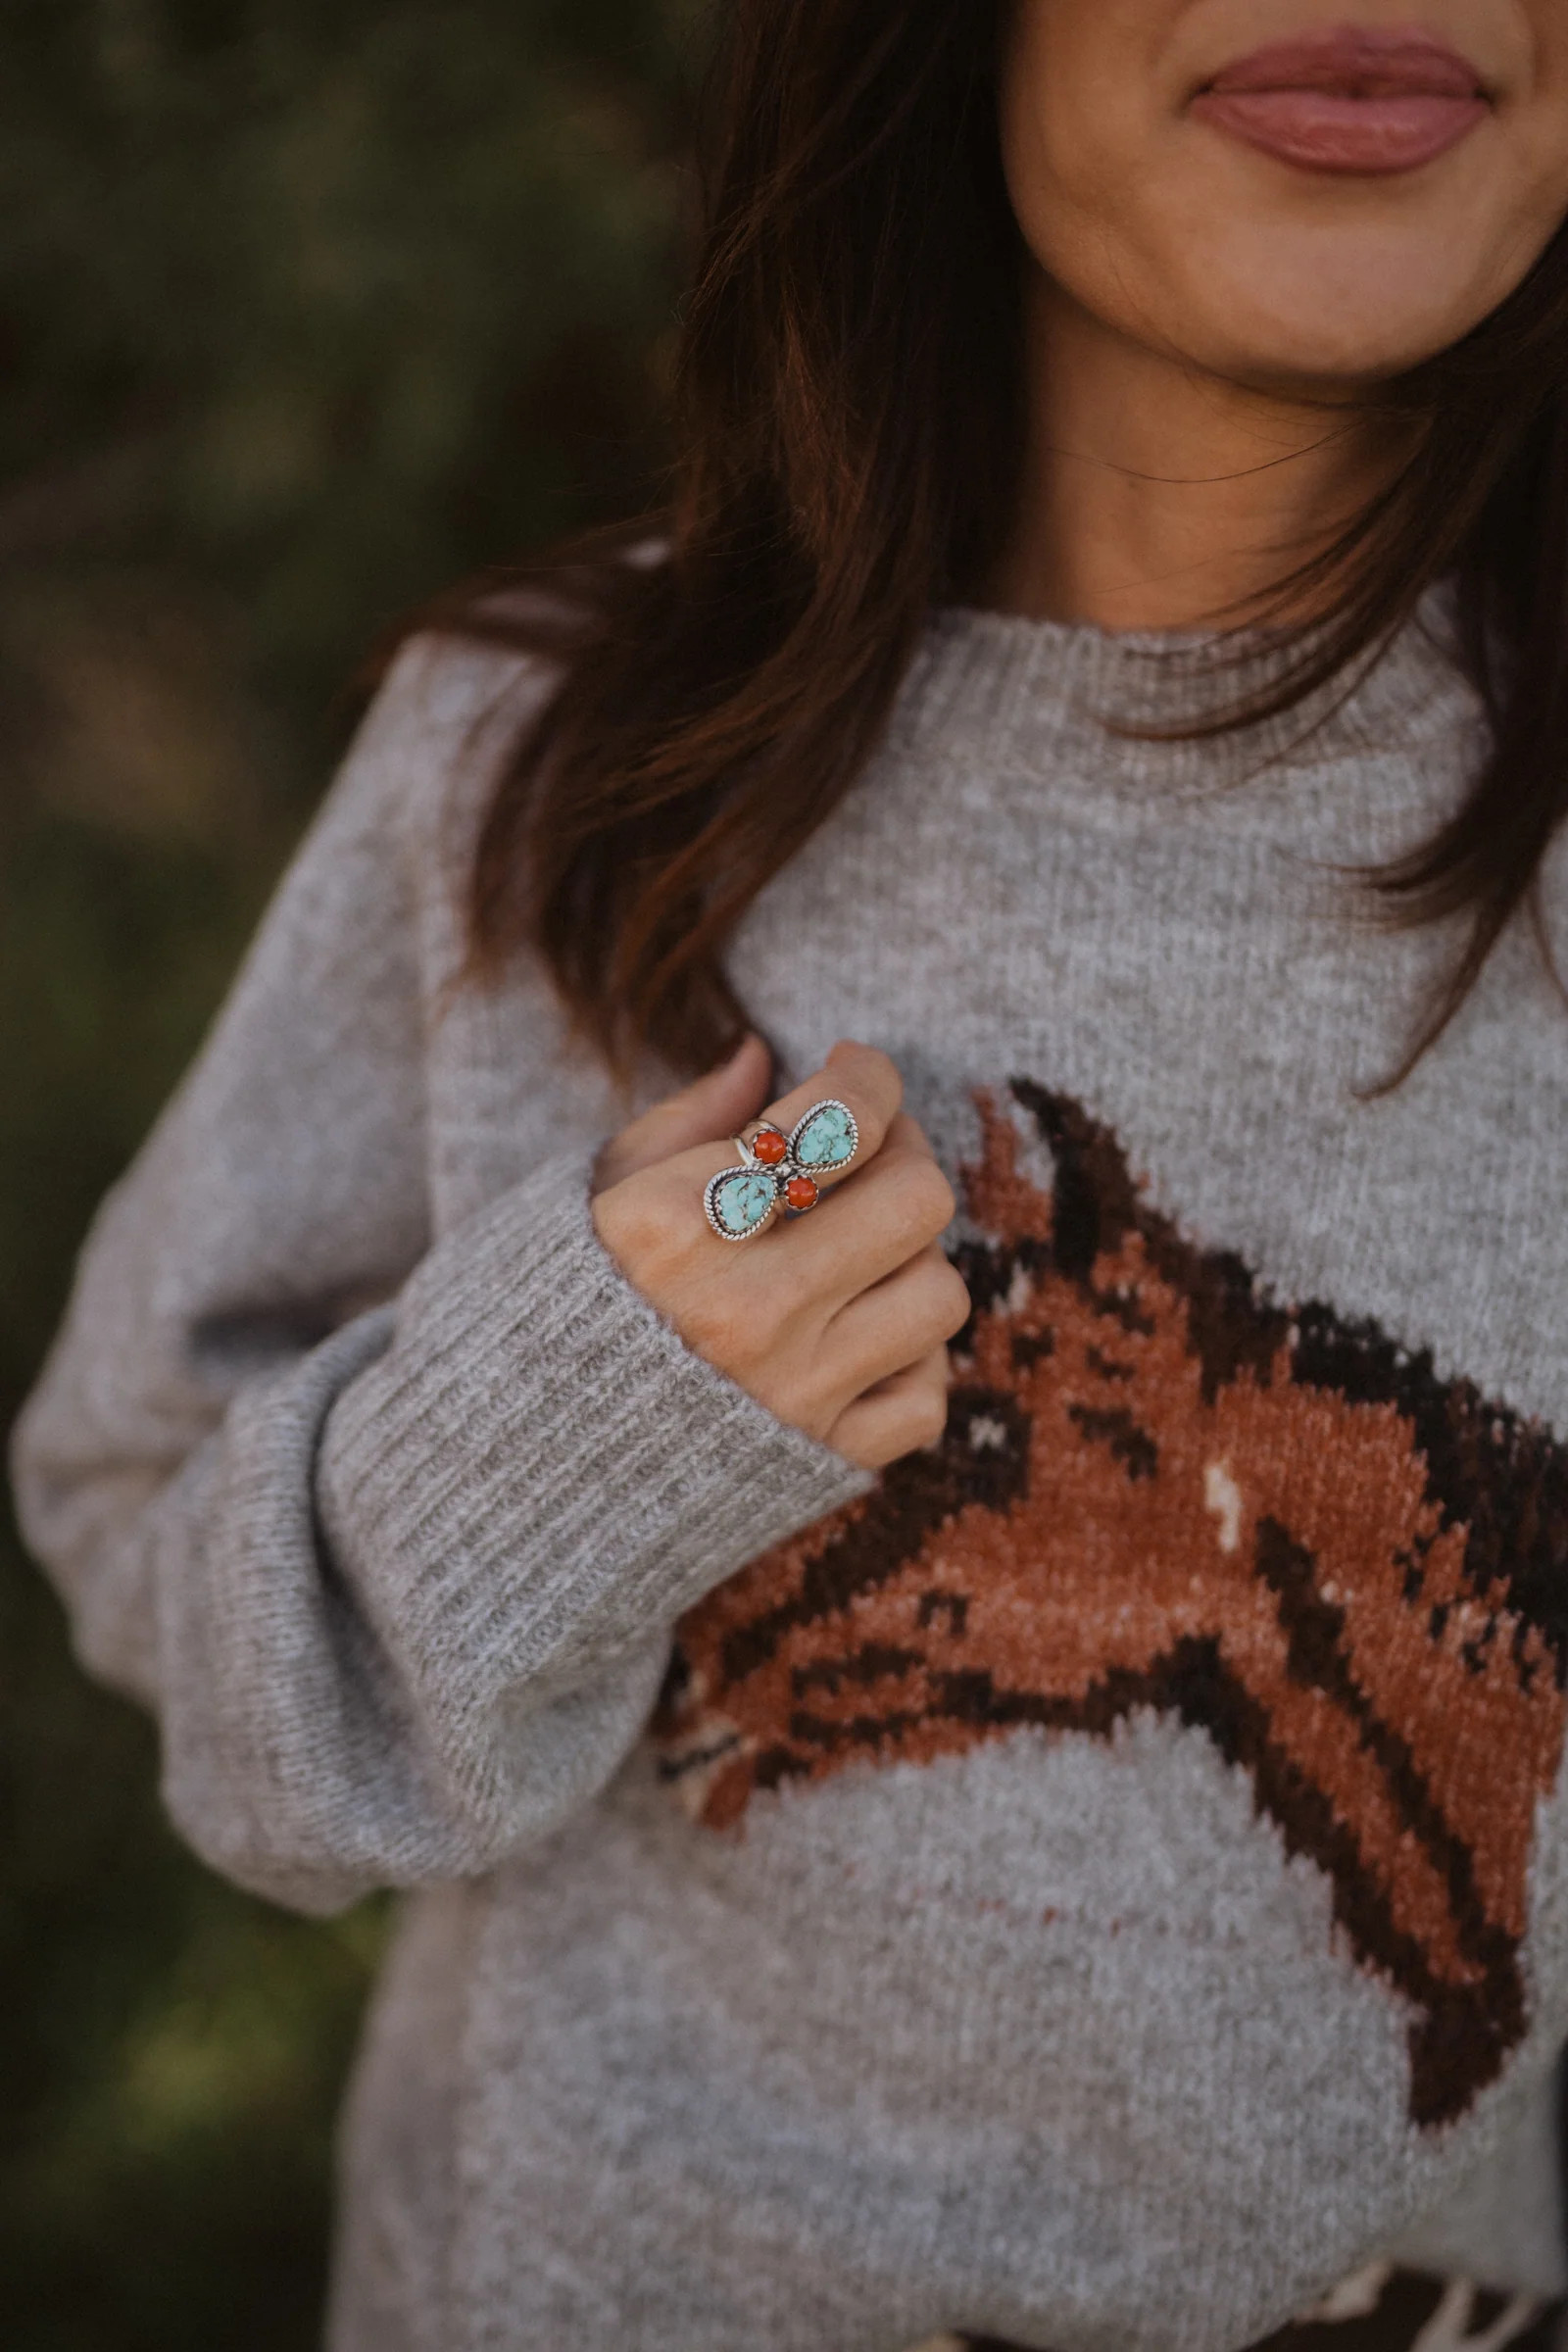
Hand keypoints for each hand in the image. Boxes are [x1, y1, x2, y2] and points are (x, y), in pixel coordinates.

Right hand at [592, 1037, 969, 1469]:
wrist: (525, 1455)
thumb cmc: (566, 1298)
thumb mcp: (603, 1189)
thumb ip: (691, 1117)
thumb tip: (761, 1052)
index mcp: (679, 1223)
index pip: (841, 1119)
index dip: (868, 1076)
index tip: (855, 1073)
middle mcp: (744, 1308)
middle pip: (916, 1198)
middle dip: (904, 1156)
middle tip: (869, 1157)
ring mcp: (790, 1392)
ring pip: (938, 1294)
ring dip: (910, 1263)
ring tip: (861, 1254)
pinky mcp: (820, 1462)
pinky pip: (926, 1399)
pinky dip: (907, 1364)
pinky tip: (856, 1339)